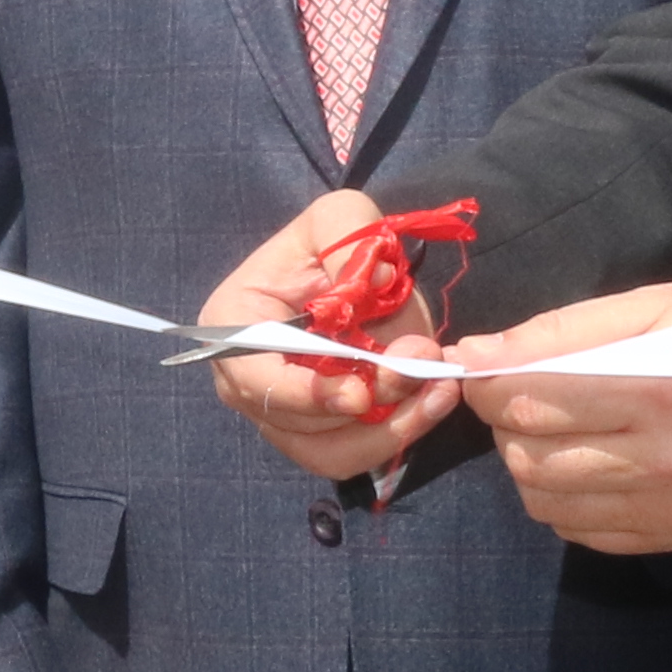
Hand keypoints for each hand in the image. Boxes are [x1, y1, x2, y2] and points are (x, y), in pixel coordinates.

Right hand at [200, 191, 456, 480]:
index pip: (258, 379)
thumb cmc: (331, 242)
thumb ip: (351, 241)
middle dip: (372, 402)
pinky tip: (432, 401)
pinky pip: (356, 453)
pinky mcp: (321, 433)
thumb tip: (376, 279)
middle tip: (428, 370)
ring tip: (439, 390)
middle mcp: (244, 384)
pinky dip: (397, 433)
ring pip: (333, 450)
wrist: (345, 269)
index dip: (308, 393)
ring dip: (392, 427)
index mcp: (232, 327)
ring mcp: (281, 416)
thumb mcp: (339, 217)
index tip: (359, 394)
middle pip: (304, 421)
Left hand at [456, 282, 671, 556]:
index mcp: (662, 391)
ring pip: (546, 502)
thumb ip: (564, 332)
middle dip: (506, 423)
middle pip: (529, 458)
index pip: (531, 402)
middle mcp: (665, 463)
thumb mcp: (662, 305)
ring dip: (531, 462)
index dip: (486, 384)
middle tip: (527, 393)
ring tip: (560, 427)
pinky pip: (582, 532)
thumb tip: (476, 355)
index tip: (479, 368)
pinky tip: (593, 461)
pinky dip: (566, 498)